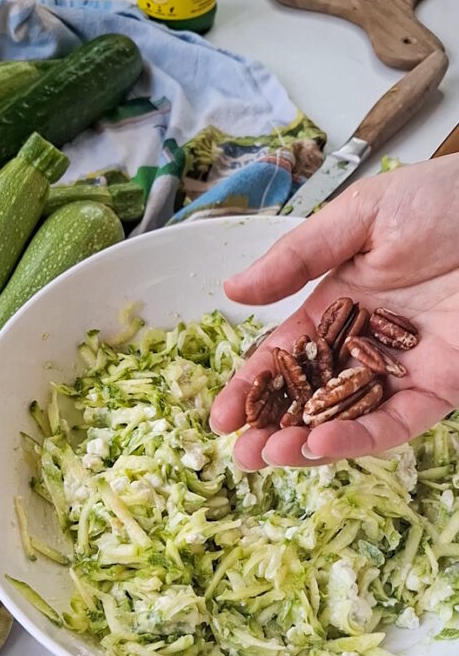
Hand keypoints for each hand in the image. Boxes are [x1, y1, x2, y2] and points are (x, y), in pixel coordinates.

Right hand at [210, 155, 458, 468]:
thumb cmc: (448, 200)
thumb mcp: (360, 218)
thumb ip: (297, 259)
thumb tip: (233, 290)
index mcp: (340, 303)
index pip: (286, 356)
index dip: (251, 386)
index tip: (220, 416)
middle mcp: (365, 345)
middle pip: (310, 398)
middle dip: (272, 428)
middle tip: (240, 453)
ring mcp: (401, 372)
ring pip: (345, 420)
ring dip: (306, 443)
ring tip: (270, 455)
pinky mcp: (439, 390)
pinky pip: (394, 423)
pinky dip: (357, 438)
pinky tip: (321, 445)